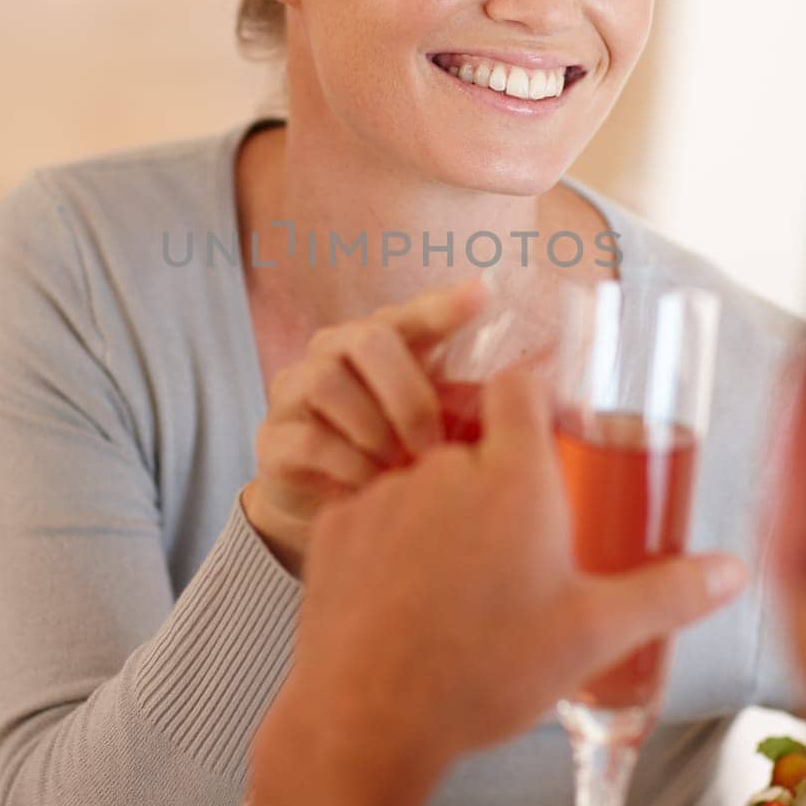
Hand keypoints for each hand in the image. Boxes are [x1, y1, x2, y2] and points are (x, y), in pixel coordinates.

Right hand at [242, 276, 488, 572]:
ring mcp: (295, 389)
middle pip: (367, 337)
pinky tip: (369, 485)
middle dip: (408, 393)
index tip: (481, 297)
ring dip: (374, 430)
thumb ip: (468, 404)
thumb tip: (533, 393)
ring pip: (329, 381)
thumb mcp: (432, 426)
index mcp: (380, 342)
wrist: (324, 508)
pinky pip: (308, 437)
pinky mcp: (272, 436)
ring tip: (396, 467)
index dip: (443, 306)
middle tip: (430, 443)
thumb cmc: (390, 454)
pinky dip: (347, 465)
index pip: (411, 313)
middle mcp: (332, 351)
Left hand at [269, 364, 747, 770]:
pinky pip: (371, 514)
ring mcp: (381, 492)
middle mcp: (442, 466)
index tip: (552, 420)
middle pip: (474, 442)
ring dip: (442, 516)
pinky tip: (406, 600)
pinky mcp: (333, 525)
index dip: (537, 393)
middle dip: (496, 483)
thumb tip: (732, 572)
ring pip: (422, 482)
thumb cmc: (482, 675)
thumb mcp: (593, 635)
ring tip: (459, 590)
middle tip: (517, 548)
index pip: (520, 386)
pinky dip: (390, 544)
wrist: (366, 720)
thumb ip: (667, 592)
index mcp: (513, 476)